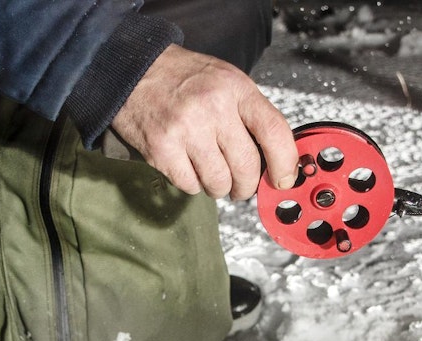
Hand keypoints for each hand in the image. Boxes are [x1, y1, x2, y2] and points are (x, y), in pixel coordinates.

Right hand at [111, 45, 298, 200]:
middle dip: (246, 186)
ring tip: (211, 174)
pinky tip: (188, 167)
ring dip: (219, 188)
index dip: (285, 163)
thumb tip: (275, 160)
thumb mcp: (226, 82)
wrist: (136, 71)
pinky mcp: (162, 149)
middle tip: (240, 186)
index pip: (274, 131)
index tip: (283, 179)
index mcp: (235, 89)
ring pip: (219, 183)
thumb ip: (251, 116)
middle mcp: (213, 108)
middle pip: (247, 167)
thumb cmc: (184, 79)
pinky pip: (190, 185)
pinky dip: (193, 184)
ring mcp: (186, 130)